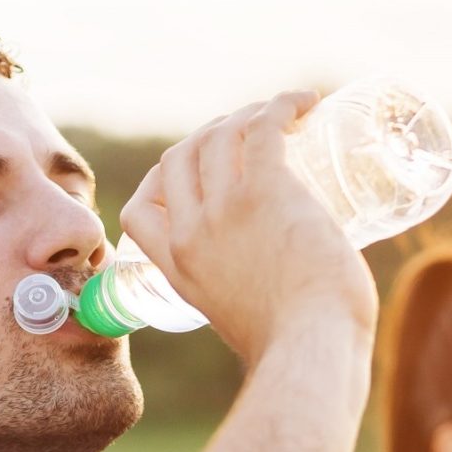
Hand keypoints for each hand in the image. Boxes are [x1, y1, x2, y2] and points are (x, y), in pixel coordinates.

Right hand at [116, 90, 377, 365]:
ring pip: (219, 135)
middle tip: (252, 135)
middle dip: (209, 136)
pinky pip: (263, 126)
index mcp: (178, 270)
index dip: (159, 184)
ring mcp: (224, 210)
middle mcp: (191, 234)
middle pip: (179, 159)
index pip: (139, 211)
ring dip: (248, 114)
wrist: (313, 349)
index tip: (194, 175)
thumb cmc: (298, 349)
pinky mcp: (266, 191)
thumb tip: (285, 301)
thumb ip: (248, 305)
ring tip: (283, 115)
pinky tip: (306, 101)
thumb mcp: (245, 325)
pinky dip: (283, 104)